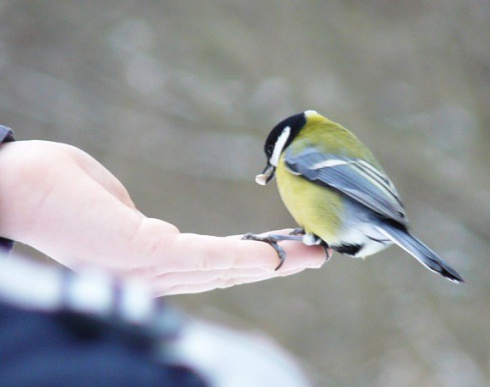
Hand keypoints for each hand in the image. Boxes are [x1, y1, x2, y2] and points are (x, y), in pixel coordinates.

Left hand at [0, 140, 326, 295]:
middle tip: (320, 256)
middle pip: (226, 272)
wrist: (14, 185)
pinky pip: (202, 256)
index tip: (288, 253)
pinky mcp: (142, 251)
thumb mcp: (111, 204)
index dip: (252, 262)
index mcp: (146, 262)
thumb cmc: (56, 188)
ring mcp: (147, 267)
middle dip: (277, 266)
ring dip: (273, 262)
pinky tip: (273, 255)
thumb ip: (138, 218)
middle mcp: (152, 274)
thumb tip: (149, 219)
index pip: (209, 265)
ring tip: (313, 253)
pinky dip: (241, 257)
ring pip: (222, 267)